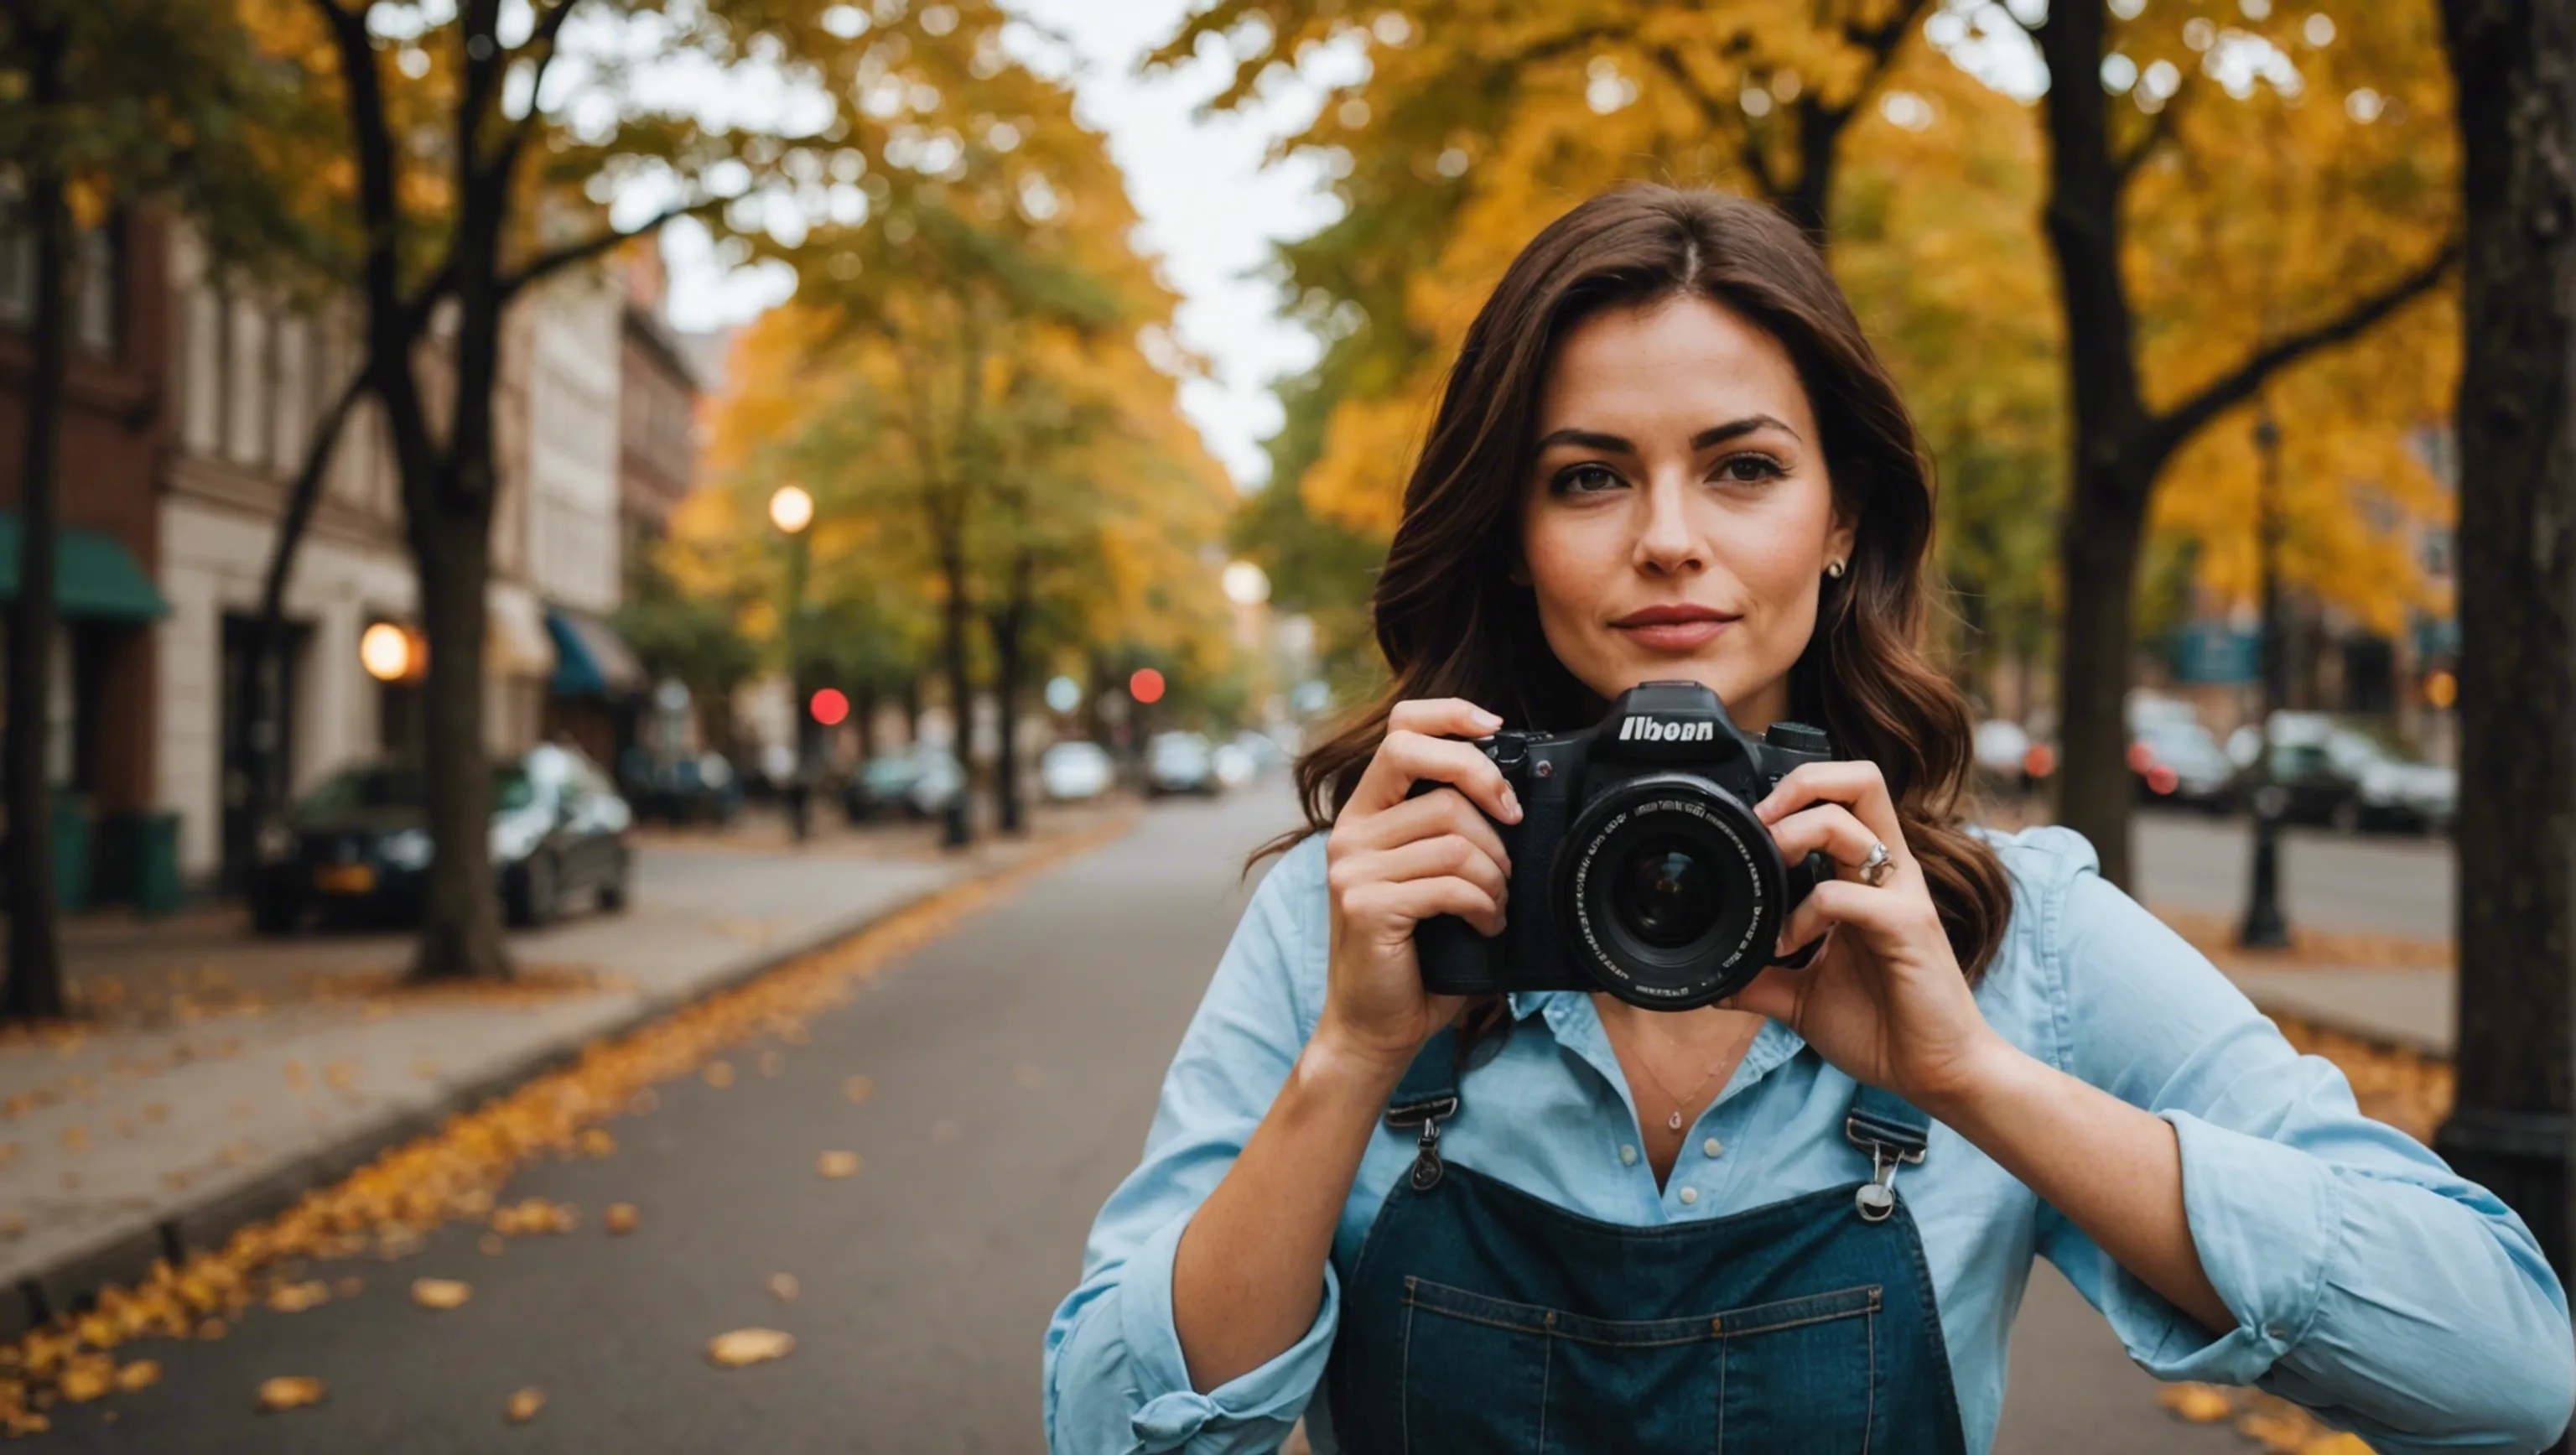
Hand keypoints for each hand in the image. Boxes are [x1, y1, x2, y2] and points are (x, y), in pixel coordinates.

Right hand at [1315, 698, 1521, 1076]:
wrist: (1374, 1026)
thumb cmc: (1414, 955)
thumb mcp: (1431, 877)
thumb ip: (1452, 832)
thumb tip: (1514, 796)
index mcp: (1365, 814)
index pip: (1400, 730)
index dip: (1450, 716)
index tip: (1494, 727)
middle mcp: (1350, 832)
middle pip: (1435, 773)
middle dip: (1491, 794)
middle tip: (1513, 830)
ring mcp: (1353, 867)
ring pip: (1454, 834)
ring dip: (1495, 872)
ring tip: (1496, 902)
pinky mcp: (1367, 904)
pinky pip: (1450, 883)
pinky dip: (1484, 904)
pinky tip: (1485, 924)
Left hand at [1722, 761, 2013, 1112]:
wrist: (1934, 1074)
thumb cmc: (1881, 1028)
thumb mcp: (1801, 997)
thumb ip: (1759, 980)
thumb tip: (1712, 979)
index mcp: (1868, 877)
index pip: (1842, 799)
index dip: (1792, 796)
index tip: (1747, 830)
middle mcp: (1888, 873)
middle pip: (1859, 778)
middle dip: (1799, 785)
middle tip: (1759, 826)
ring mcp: (1901, 895)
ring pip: (1853, 817)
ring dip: (1795, 833)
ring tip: (1768, 871)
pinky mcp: (1907, 925)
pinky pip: (1845, 894)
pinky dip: (1804, 913)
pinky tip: (1787, 945)